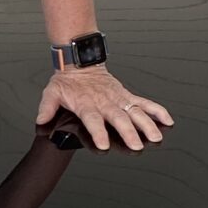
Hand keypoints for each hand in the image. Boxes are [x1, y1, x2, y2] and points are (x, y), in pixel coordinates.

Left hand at [35, 66, 172, 152]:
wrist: (80, 62)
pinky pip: (144, 103)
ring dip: (147, 125)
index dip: (98, 132)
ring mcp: (118, 98)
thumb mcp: (51, 92)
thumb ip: (47, 107)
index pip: (92, 119)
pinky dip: (156, 111)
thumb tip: (40, 120)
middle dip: (128, 132)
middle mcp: (105, 102)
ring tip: (156, 137)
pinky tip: (167, 121)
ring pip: (135, 112)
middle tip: (136, 146)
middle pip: (118, 118)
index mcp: (86, 103)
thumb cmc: (67, 81)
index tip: (103, 145)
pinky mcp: (126, 95)